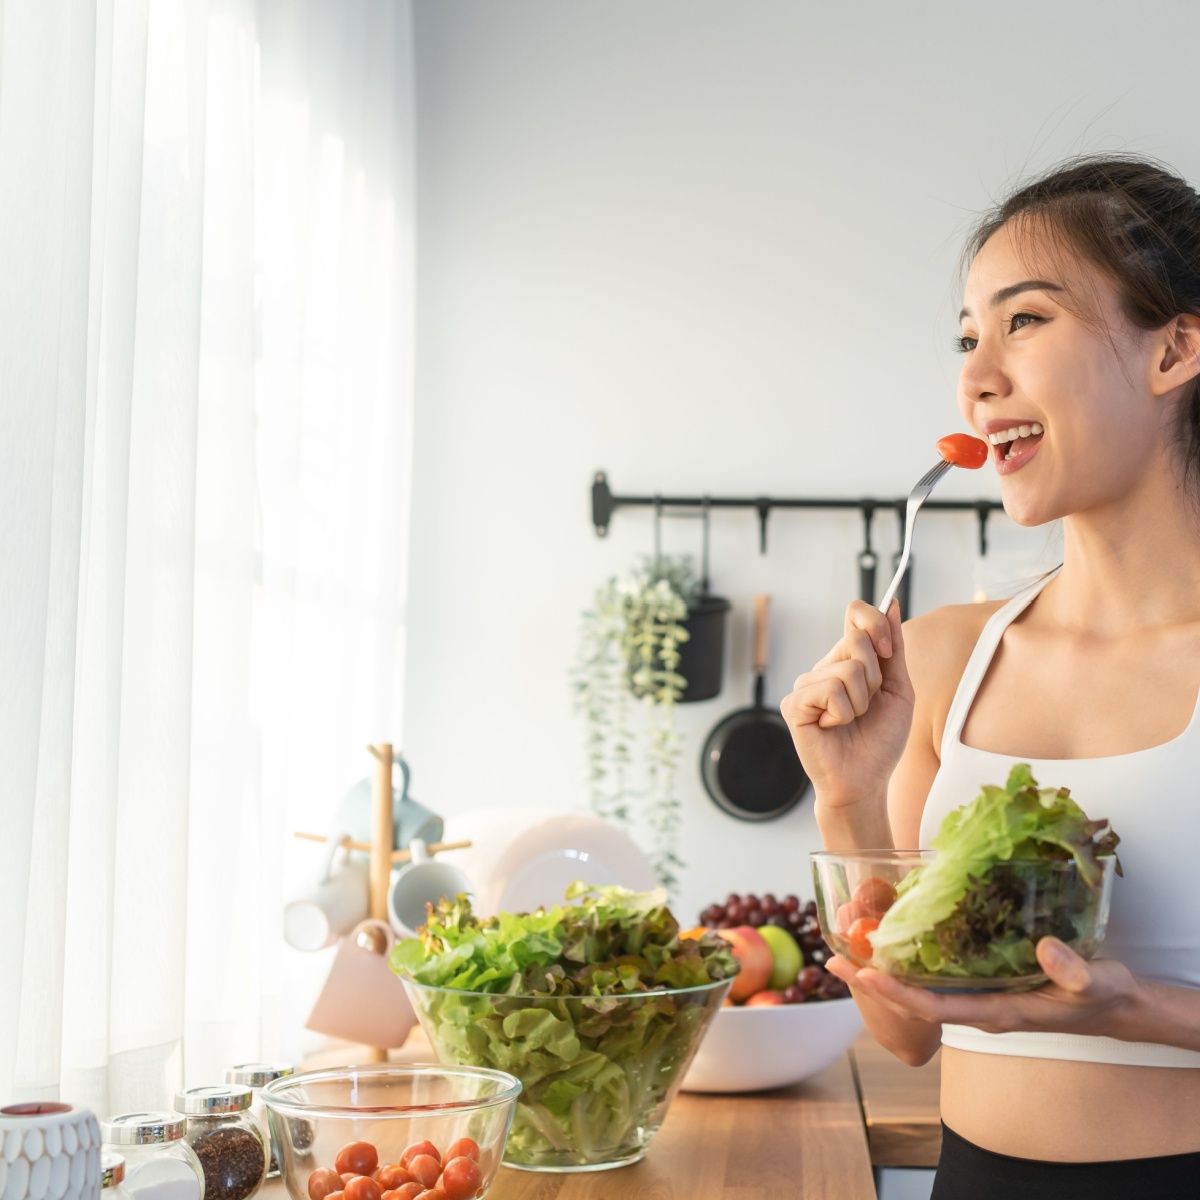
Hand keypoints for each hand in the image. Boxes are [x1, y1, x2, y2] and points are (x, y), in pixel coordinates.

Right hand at [780, 599, 914, 806]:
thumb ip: (894, 649)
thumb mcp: (898, 689)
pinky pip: (830, 691)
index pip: (855, 614)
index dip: (875, 622)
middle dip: (875, 677)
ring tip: (851, 721)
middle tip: (868, 706)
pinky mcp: (794, 704)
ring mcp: (806, 685)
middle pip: (856, 640)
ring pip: (848, 670)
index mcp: (847, 659)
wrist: (865, 781)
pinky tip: (832, 727)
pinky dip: (842, 713)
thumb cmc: (880, 740)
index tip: (888, 651)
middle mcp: (824, 667)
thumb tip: (893, 604)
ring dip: (861, 702)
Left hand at [826, 938, 1138, 1037]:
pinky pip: (936, 976)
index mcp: (998, 1012)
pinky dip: (909, 959)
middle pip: (915, 998)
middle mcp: (979, 1007)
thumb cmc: (1101, 994)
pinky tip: (889, 938)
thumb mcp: (1095, 981)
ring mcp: (978, 996)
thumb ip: (1073, 970)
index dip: (899, 992)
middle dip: (874, 981)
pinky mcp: (982, 982)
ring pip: (921, 987)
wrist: (1111, 1004)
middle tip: (832, 959)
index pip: (936, 1008)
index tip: (864, 973)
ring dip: (884, 969)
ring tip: (845, 946)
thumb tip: (1045, 947)